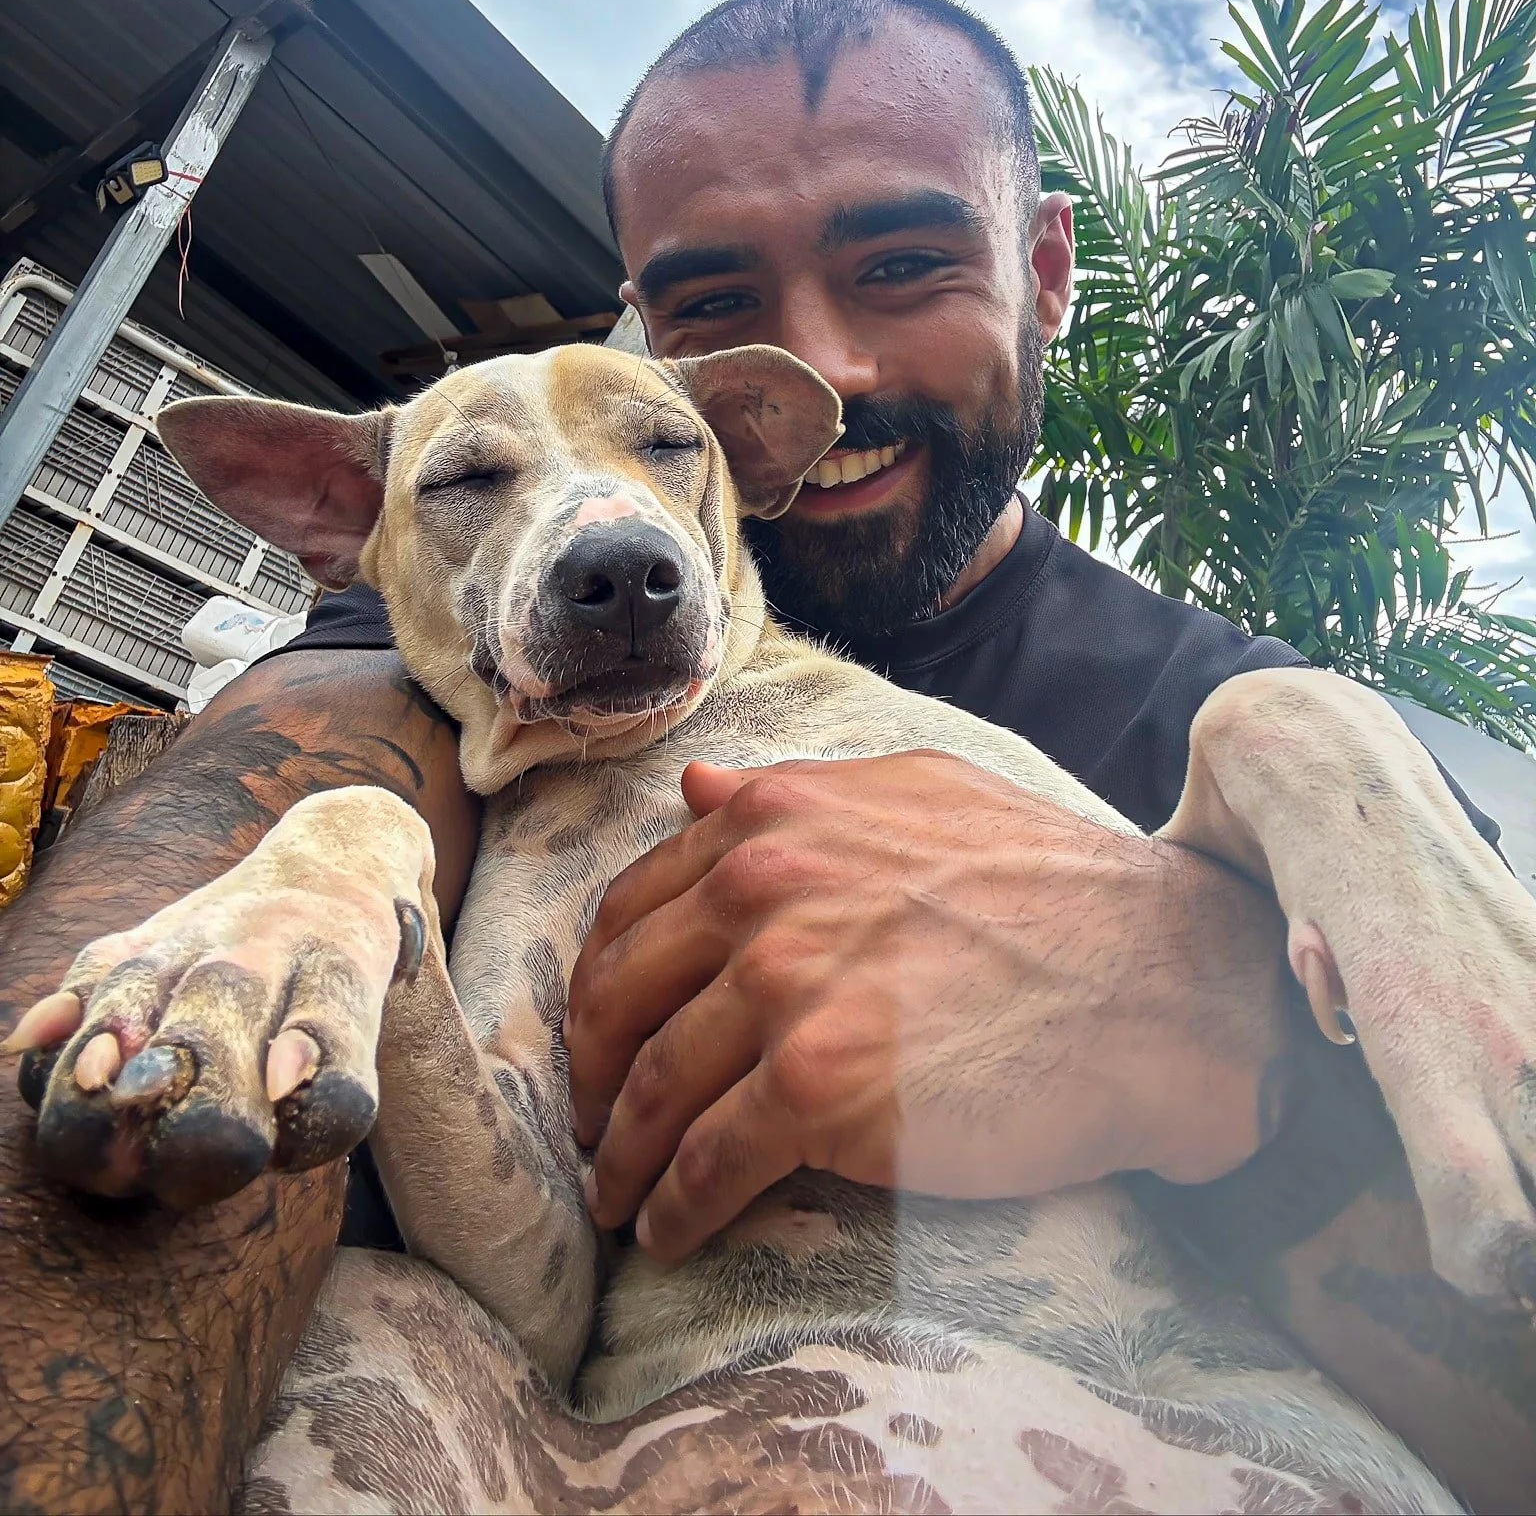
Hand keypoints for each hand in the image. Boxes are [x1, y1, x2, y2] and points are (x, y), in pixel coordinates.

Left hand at [565, 750, 1289, 1262]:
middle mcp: (763, 889)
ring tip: (618, 1197)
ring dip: (622, 1157)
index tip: (604, 1034)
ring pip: (655, 1089)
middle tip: (593, 1125)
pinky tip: (671, 1234)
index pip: (635, 908)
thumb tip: (693, 788)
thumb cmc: (1050, 888)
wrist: (1155, 985)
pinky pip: (709, 1163)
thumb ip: (794, 796)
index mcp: (776, 817)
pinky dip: (675, 1208)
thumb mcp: (918, 795)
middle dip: (591, 1075)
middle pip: (621, 999)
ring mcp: (786, 988)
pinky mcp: (819, 1088)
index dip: (603, 984)